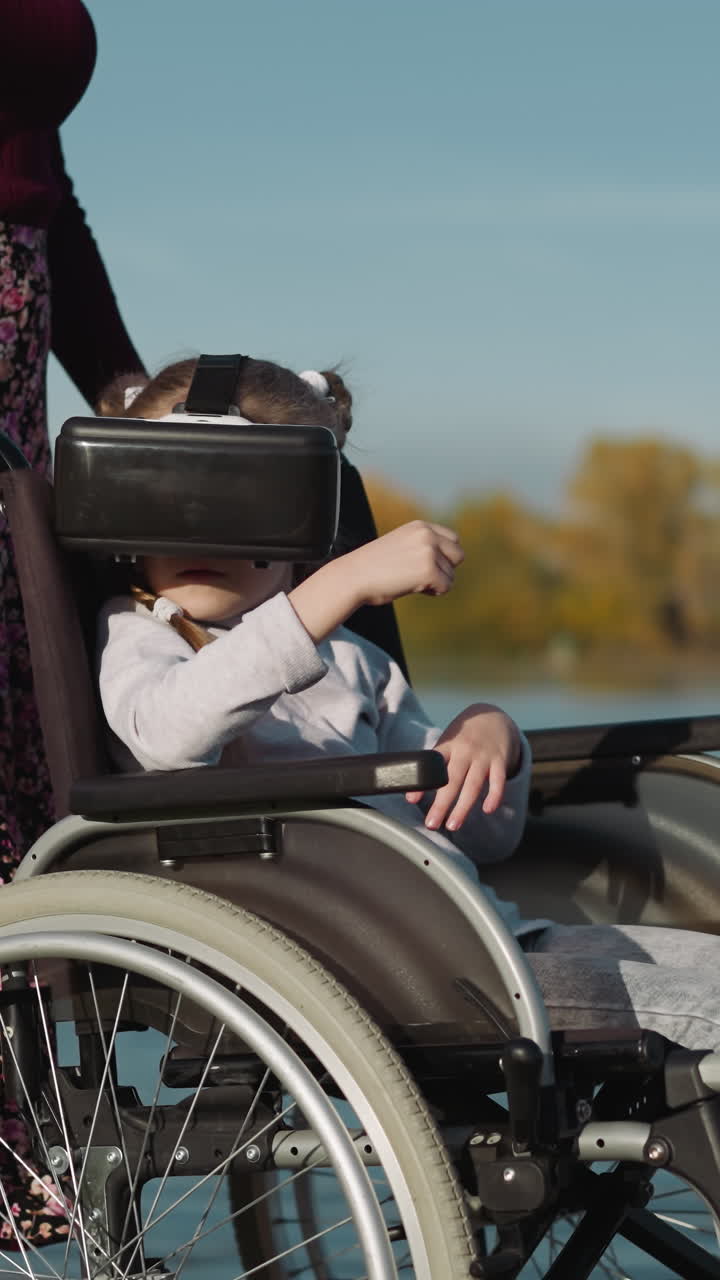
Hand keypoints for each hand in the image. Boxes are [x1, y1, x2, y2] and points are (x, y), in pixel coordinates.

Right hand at [345, 521, 463, 606]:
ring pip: (451, 574)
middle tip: (423, 578)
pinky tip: (413, 588)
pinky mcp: (429, 571)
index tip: (427, 566)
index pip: (453, 539)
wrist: (353, 577)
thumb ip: (423, 547)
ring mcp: (429, 552)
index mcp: (420, 526)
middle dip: (445, 569)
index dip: (444, 557)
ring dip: (436, 583)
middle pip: (458, 555)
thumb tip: (451, 561)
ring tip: (410, 581)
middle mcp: (427, 535)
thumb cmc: (373, 567)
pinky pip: (446, 586)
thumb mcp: (401, 546)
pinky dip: (433, 592)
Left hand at [406, 703, 521, 829]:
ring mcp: (483, 756)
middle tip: (431, 823)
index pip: (432, 765)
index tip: (411, 800)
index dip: (421, 783)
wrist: (493, 716)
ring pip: (473, 784)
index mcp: (448, 746)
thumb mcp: (446, 743)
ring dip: (463, 807)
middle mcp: (465, 751)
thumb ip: (432, 765)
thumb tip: (411, 795)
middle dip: (441, 804)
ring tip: (452, 825)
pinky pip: (499, 781)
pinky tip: (488, 810)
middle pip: (452, 780)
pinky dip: (494, 796)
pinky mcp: (500, 761)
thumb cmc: (463, 736)